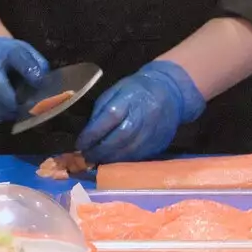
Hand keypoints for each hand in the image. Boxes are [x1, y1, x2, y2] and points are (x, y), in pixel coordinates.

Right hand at [0, 37, 48, 123]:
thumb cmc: (7, 55)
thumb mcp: (24, 51)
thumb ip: (36, 64)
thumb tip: (44, 82)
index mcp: (6, 51)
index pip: (18, 58)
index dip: (30, 72)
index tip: (40, 84)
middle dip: (13, 102)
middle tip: (24, 109)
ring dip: (4, 112)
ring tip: (14, 112)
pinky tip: (2, 114)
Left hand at [78, 61, 204, 163]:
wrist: (171, 92)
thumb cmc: (138, 89)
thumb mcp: (117, 90)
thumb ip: (102, 109)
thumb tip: (88, 132)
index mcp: (130, 98)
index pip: (109, 118)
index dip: (93, 133)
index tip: (80, 143)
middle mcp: (143, 116)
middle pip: (119, 138)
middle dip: (99, 150)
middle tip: (86, 156)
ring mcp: (153, 132)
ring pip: (129, 151)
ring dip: (110, 159)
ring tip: (97, 161)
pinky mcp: (159, 143)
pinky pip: (139, 156)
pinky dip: (123, 161)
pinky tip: (113, 162)